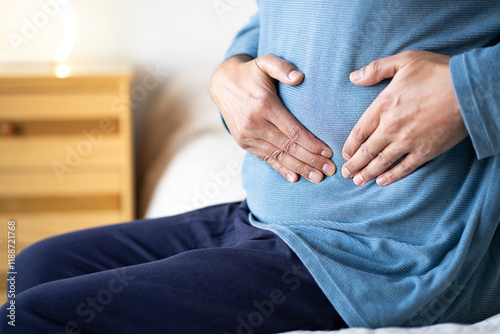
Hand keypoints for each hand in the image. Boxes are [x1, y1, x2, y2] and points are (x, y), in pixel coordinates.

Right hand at [210, 54, 335, 182]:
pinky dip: (281, 169)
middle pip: (288, 147)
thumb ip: (282, 67)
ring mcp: (247, 136)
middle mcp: (254, 124)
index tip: (328, 152)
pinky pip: (265, 159)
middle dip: (311, 160)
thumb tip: (299, 77)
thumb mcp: (265, 62)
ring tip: (318, 178)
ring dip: (300, 168)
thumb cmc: (250, 73)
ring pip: (278, 156)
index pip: (292, 130)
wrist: (222, 84)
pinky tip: (295, 178)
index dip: (312, 143)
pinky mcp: (244, 142)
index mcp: (263, 105)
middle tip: (330, 170)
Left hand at [342, 50, 467, 185]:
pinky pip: (404, 168)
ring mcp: (408, 141)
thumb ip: (376, 69)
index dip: (350, 145)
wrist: (470, 89)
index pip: (359, 131)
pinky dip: (392, 177)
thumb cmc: (438, 72)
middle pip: (367, 151)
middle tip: (345, 174)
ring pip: (381, 162)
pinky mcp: (426, 151)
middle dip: (354, 165)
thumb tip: (353, 77)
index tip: (345, 154)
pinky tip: (382, 181)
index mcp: (383, 106)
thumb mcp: (404, 61)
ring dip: (367, 174)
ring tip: (358, 182)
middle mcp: (391, 127)